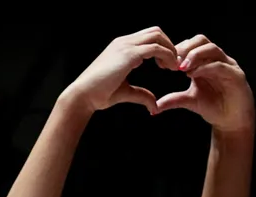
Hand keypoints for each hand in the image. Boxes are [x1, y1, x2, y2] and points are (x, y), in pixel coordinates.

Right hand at [64, 27, 179, 114]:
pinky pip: (156, 47)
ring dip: (170, 49)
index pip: (147, 37)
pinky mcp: (128, 54)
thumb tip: (155, 105)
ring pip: (157, 35)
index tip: (166, 65)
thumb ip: (141, 94)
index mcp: (120, 47)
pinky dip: (167, 55)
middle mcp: (123, 42)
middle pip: (155, 32)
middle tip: (173, 64)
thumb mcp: (125, 92)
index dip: (161, 48)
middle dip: (169, 45)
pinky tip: (167, 68)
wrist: (83, 96)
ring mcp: (125, 46)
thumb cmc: (98, 95)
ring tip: (173, 66)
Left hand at [156, 36, 254, 132]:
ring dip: (194, 55)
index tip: (161, 62)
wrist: (231, 120)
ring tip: (181, 68)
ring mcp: (228, 65)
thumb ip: (173, 99)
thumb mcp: (189, 100)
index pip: (191, 45)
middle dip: (184, 48)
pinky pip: (220, 65)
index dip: (176, 50)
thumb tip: (154, 106)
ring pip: (211, 49)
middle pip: (201, 41)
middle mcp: (217, 59)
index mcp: (205, 62)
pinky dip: (205, 67)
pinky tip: (192, 75)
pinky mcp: (236, 75)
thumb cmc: (213, 106)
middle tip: (171, 62)